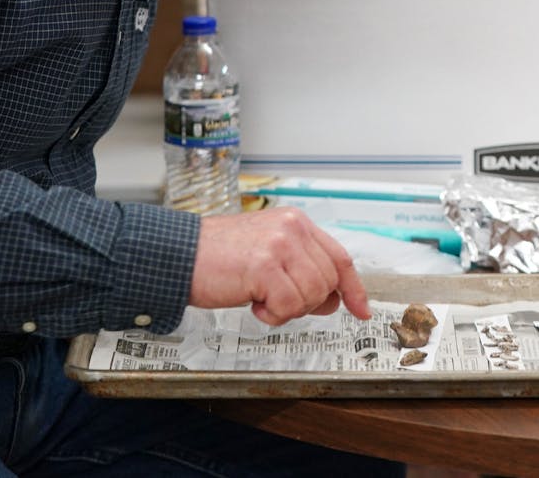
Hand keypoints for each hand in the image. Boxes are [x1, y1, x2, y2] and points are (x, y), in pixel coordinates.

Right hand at [190, 207, 370, 325]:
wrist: (177, 255)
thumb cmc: (217, 258)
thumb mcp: (268, 252)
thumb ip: (301, 268)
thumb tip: (332, 300)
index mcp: (297, 223)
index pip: (340, 258)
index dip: (353, 288)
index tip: (361, 310)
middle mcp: (293, 229)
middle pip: (328, 281)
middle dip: (309, 303)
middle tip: (279, 302)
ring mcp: (279, 245)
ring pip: (312, 295)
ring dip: (288, 309)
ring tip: (262, 300)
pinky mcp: (264, 266)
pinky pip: (288, 305)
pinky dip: (273, 315)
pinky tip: (253, 304)